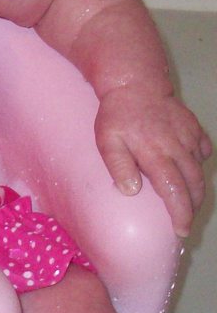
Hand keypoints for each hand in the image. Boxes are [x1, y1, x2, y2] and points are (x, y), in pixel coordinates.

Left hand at [95, 86, 211, 236]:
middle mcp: (177, 147)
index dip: (180, 213)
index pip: (175, 190)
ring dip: (197, 190)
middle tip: (184, 221)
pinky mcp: (194, 128)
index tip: (181, 229)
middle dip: (192, 207)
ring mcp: (189, 137)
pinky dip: (200, 164)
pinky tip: (191, 171)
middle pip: (194, 185)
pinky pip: (204, 151)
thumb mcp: (108, 140)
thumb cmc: (117, 115)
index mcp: (156, 153)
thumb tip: (131, 191)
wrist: (135, 83)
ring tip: (187, 203)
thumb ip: (119, 166)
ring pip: (200, 170)